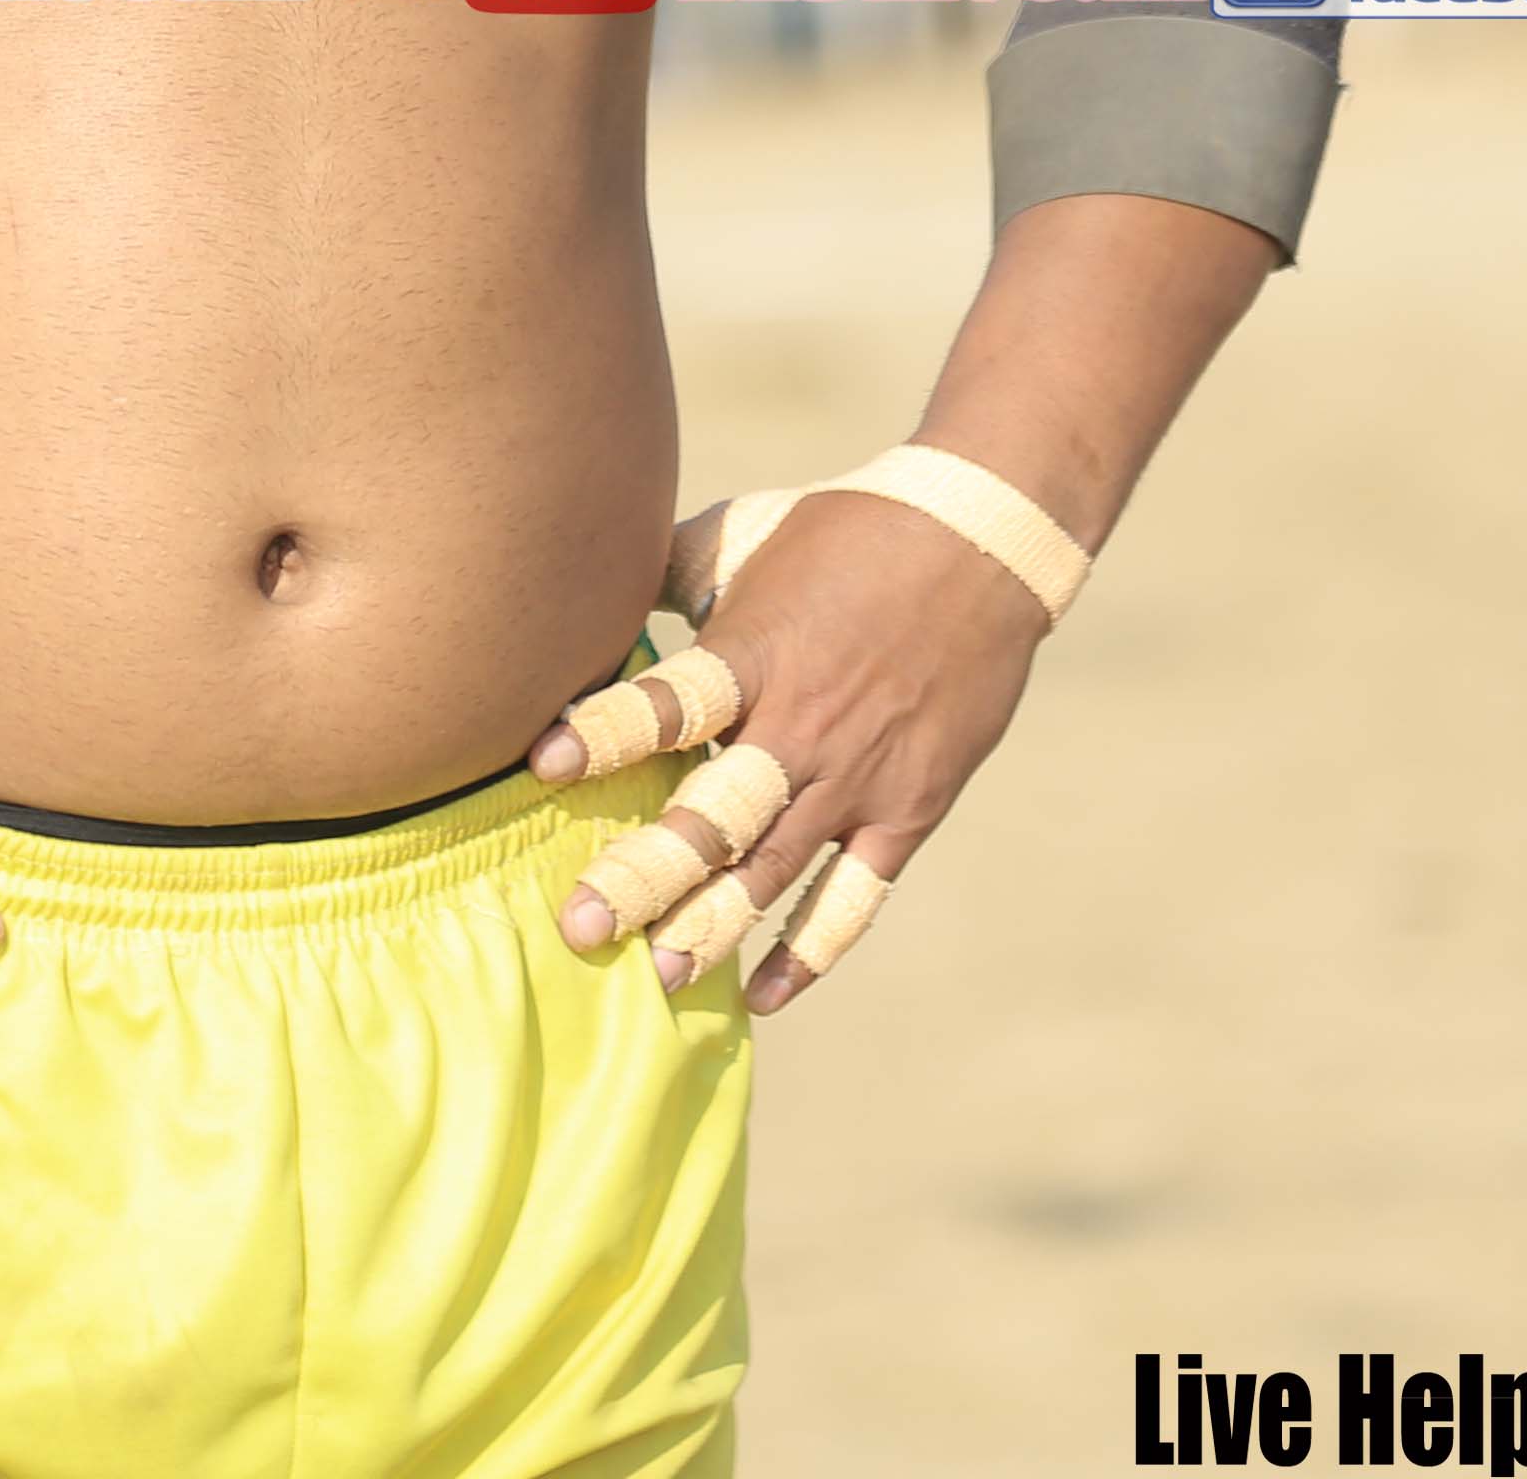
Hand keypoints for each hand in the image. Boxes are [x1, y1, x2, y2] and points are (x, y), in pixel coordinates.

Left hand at [526, 488, 1050, 1015]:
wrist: (983, 544)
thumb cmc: (846, 531)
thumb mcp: (746, 535)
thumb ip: (668, 575)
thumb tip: (588, 588)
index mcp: (756, 651)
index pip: (672, 700)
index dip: (608, 731)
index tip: (543, 765)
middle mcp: (802, 724)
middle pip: (715, 817)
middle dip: (644, 875)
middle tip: (582, 927)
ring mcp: (858, 776)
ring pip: (774, 871)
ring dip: (713, 926)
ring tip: (657, 974)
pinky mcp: (908, 809)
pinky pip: (854, 897)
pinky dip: (809, 950)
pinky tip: (761, 995)